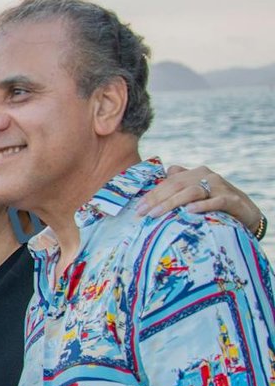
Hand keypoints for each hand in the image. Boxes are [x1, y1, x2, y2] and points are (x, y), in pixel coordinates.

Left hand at [140, 164, 263, 234]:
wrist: (247, 212)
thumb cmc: (215, 203)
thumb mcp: (197, 192)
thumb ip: (182, 183)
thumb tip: (166, 172)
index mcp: (196, 173)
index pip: (170, 181)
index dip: (153, 194)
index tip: (139, 208)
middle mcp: (208, 176)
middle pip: (177, 185)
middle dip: (157, 199)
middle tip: (143, 213)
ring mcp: (221, 187)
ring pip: (192, 191)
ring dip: (172, 203)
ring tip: (156, 214)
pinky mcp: (233, 200)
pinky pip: (216, 201)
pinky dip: (202, 205)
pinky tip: (189, 211)